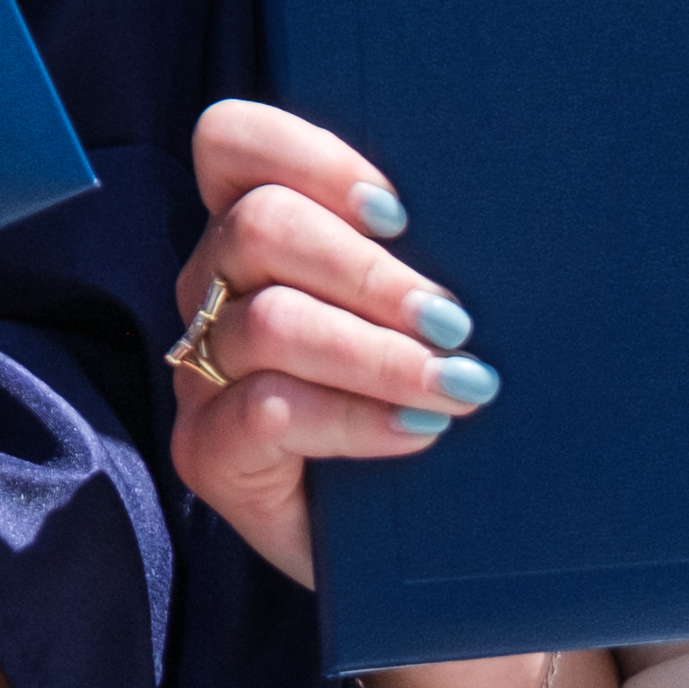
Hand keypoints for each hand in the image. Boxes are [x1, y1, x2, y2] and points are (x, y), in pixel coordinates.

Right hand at [167, 97, 497, 587]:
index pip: (231, 143)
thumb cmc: (423, 404)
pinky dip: (353, 416)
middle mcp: (212, 288)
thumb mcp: (419, 315)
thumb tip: (485, 216)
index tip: (399, 213)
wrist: (415, 544)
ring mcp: (203, 371)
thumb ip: (420, 258)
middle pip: (260, 227)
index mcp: (253, 232)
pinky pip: (268, 408)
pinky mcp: (208, 450)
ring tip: (458, 386)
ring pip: (270, 320)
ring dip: (379, 353)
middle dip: (371, 272)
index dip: (308, 157)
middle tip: (454, 322)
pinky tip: (416, 434)